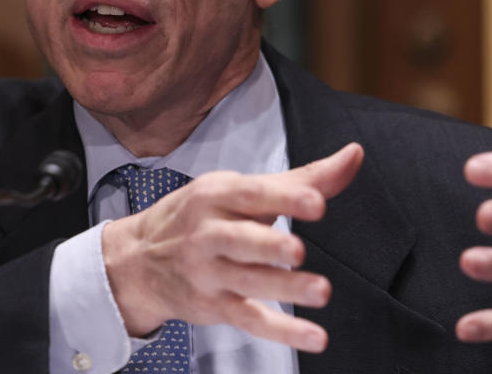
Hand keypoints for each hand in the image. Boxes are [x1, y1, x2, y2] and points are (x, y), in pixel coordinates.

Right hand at [102, 142, 363, 352]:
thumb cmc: (200, 216)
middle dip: (268, 245)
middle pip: (239, 240)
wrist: (137, 260)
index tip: (316, 203)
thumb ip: (301, 178)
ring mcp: (209, 273)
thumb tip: (354, 155)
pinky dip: (282, 332)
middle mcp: (208, 233)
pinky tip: (313, 336)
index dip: (284, 199)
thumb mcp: (240, 189)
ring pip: (248, 283)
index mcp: (216, 195)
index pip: (250, 195)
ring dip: (285, 289)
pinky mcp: (215, 306)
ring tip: (321, 291)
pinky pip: (250, 320)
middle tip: (297, 250)